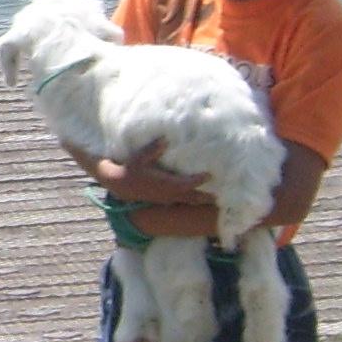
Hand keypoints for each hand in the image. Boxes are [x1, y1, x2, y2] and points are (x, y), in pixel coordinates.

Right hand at [97, 142, 218, 220]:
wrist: (121, 185)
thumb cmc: (131, 169)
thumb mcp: (140, 157)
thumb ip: (153, 149)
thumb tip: (165, 139)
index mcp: (165, 183)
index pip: (186, 183)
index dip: (199, 180)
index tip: (211, 175)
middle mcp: (168, 193)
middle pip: (191, 197)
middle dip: (206, 197)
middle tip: (221, 197)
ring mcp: (167, 198)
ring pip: (188, 201)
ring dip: (201, 200)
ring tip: (215, 200)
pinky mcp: (164, 200)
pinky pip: (182, 201)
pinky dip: (192, 200)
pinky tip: (198, 197)